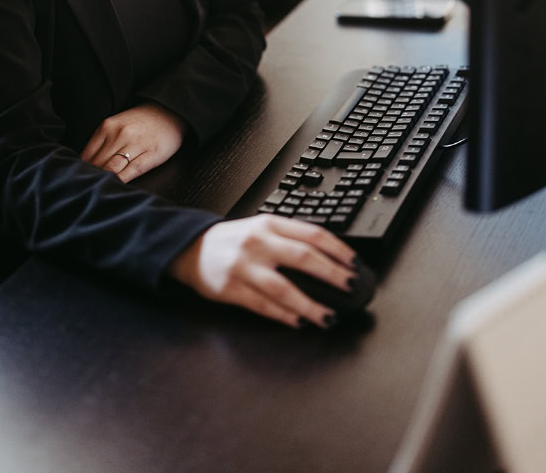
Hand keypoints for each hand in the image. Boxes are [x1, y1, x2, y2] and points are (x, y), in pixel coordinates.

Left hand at [80, 102, 186, 182]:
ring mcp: (136, 144)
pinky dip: (121, 181)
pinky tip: (116, 188)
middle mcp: (119, 134)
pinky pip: (132, 171)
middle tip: (85, 192)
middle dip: (90, 179)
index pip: (86, 155)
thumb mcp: (116, 124)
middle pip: (98, 164)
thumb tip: (83, 165)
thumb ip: (101, 142)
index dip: (80, 171)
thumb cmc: (140, 122)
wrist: (169, 111)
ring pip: (112, 169)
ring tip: (98, 194)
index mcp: (107, 127)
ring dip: (103, 181)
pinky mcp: (152, 154)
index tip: (78, 182)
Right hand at [168, 215, 358, 328]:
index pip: (312, 233)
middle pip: (302, 257)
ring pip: (284, 288)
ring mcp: (243, 266)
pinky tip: (300, 321)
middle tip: (350, 287)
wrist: (190, 247)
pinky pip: (263, 306)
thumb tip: (329, 259)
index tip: (355, 264)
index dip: (338, 250)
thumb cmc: (233, 240)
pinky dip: (285, 316)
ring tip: (328, 317)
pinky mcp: (231, 289)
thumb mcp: (261, 227)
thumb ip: (289, 238)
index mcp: (269, 223)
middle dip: (332, 275)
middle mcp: (257, 242)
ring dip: (310, 305)